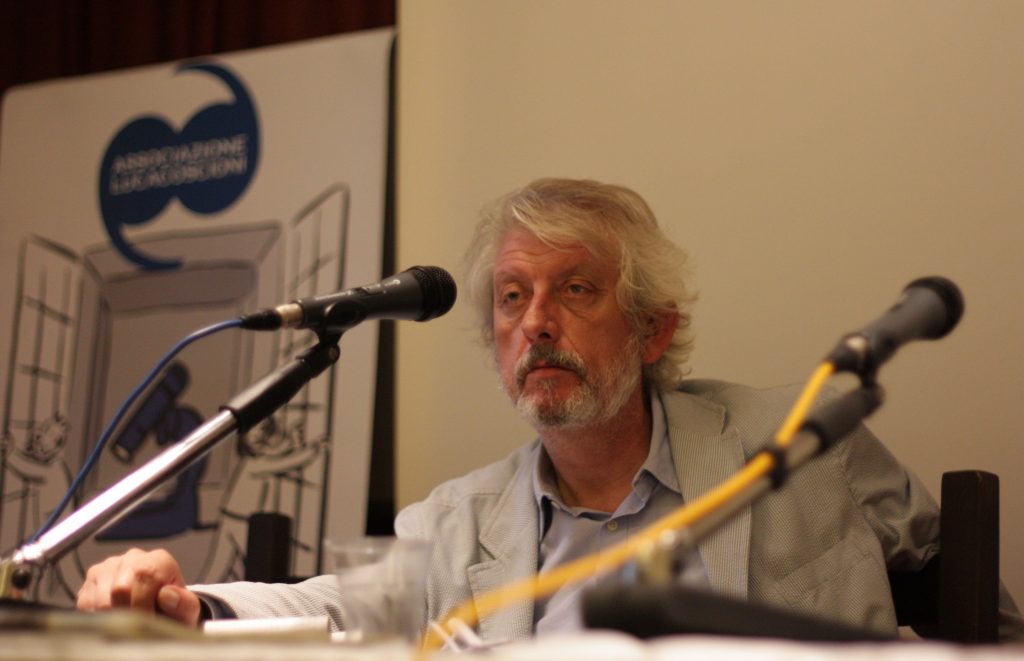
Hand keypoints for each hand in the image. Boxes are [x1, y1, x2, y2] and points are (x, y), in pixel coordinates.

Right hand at [76, 548, 200, 627]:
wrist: (159, 614)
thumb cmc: (173, 612)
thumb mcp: (186, 611)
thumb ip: (184, 604)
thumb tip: (167, 595)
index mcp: (158, 560)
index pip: (144, 577)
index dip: (143, 606)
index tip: (148, 624)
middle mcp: (131, 559)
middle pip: (119, 589)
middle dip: (127, 615)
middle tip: (136, 631)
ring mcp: (107, 569)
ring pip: (100, 600)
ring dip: (112, 619)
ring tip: (128, 626)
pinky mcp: (88, 584)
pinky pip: (85, 606)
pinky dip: (98, 620)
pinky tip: (114, 621)